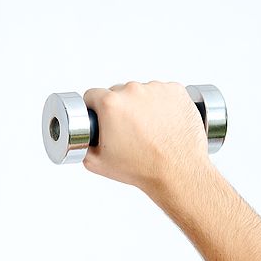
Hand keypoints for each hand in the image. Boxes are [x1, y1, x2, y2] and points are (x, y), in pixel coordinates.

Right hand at [82, 81, 209, 192]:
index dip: (93, 109)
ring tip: (147, 128)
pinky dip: (161, 104)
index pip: (92, 95)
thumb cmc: (141, 167)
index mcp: (110, 104)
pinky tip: (161, 122)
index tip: (100, 118)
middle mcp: (133, 91)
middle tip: (126, 129)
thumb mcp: (95, 163)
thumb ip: (83, 144)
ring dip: (140, 105)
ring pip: (140, 92)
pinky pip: (162, 92)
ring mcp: (157, 89)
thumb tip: (83, 138)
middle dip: (119, 108)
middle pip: (117, 92)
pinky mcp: (177, 91)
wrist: (177, 171)